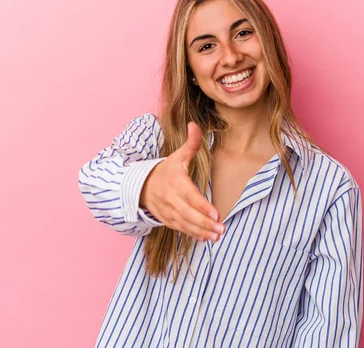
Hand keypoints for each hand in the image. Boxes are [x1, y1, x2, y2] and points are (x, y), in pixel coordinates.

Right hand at [140, 122, 224, 242]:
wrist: (141, 185)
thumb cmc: (166, 170)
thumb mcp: (177, 155)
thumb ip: (191, 143)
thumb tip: (195, 125)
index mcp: (175, 181)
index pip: (190, 196)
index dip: (202, 206)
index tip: (216, 214)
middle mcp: (170, 198)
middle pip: (188, 213)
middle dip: (205, 223)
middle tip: (221, 229)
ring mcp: (167, 210)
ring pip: (184, 223)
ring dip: (201, 231)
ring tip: (216, 236)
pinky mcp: (166, 219)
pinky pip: (180, 229)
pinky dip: (192, 234)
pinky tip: (205, 238)